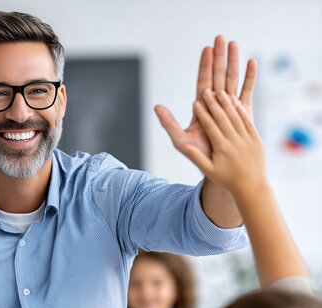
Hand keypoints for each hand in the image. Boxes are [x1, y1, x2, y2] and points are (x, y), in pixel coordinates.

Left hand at [155, 36, 256, 160]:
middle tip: (221, 38)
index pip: (203, 82)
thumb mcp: (180, 139)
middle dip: (219, 57)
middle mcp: (215, 104)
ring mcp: (229, 107)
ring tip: (235, 44)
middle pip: (218, 76)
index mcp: (201, 108)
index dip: (204, 66)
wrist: (218, 167)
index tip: (206, 49)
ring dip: (233, 62)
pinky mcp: (241, 113)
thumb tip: (156, 106)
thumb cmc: (198, 154)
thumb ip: (169, 123)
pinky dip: (249, 77)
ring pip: (232, 80)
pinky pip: (246, 92)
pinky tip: (252, 63)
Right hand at [190, 88, 265, 194]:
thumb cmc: (227, 179)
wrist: (251, 186)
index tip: (196, 102)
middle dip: (214, 103)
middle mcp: (235, 141)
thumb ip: (196, 157)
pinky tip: (236, 101)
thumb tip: (185, 146)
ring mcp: (247, 139)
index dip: (203, 113)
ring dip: (227, 103)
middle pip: (223, 118)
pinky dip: (241, 110)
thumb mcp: (208, 171)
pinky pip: (247, 121)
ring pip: (236, 117)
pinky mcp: (256, 138)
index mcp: (222, 148)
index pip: (211, 126)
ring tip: (220, 92)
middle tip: (207, 91)